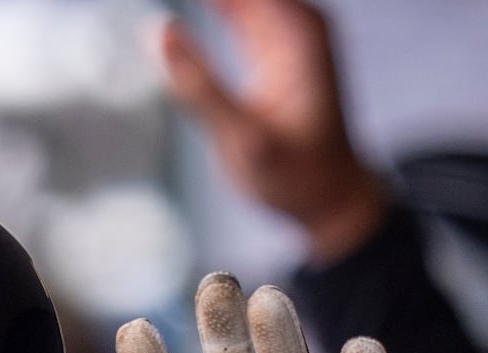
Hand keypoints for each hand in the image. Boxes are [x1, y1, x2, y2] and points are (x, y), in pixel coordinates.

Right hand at [159, 0, 388, 264]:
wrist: (329, 198)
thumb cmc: (296, 175)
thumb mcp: (244, 138)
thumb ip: (199, 86)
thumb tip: (157, 31)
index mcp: (298, 30)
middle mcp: (297, 20)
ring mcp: (285, 29)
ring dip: (208, 3)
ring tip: (160, 23)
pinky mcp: (269, 44)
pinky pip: (233, 6)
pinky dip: (211, 6)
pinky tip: (175, 23)